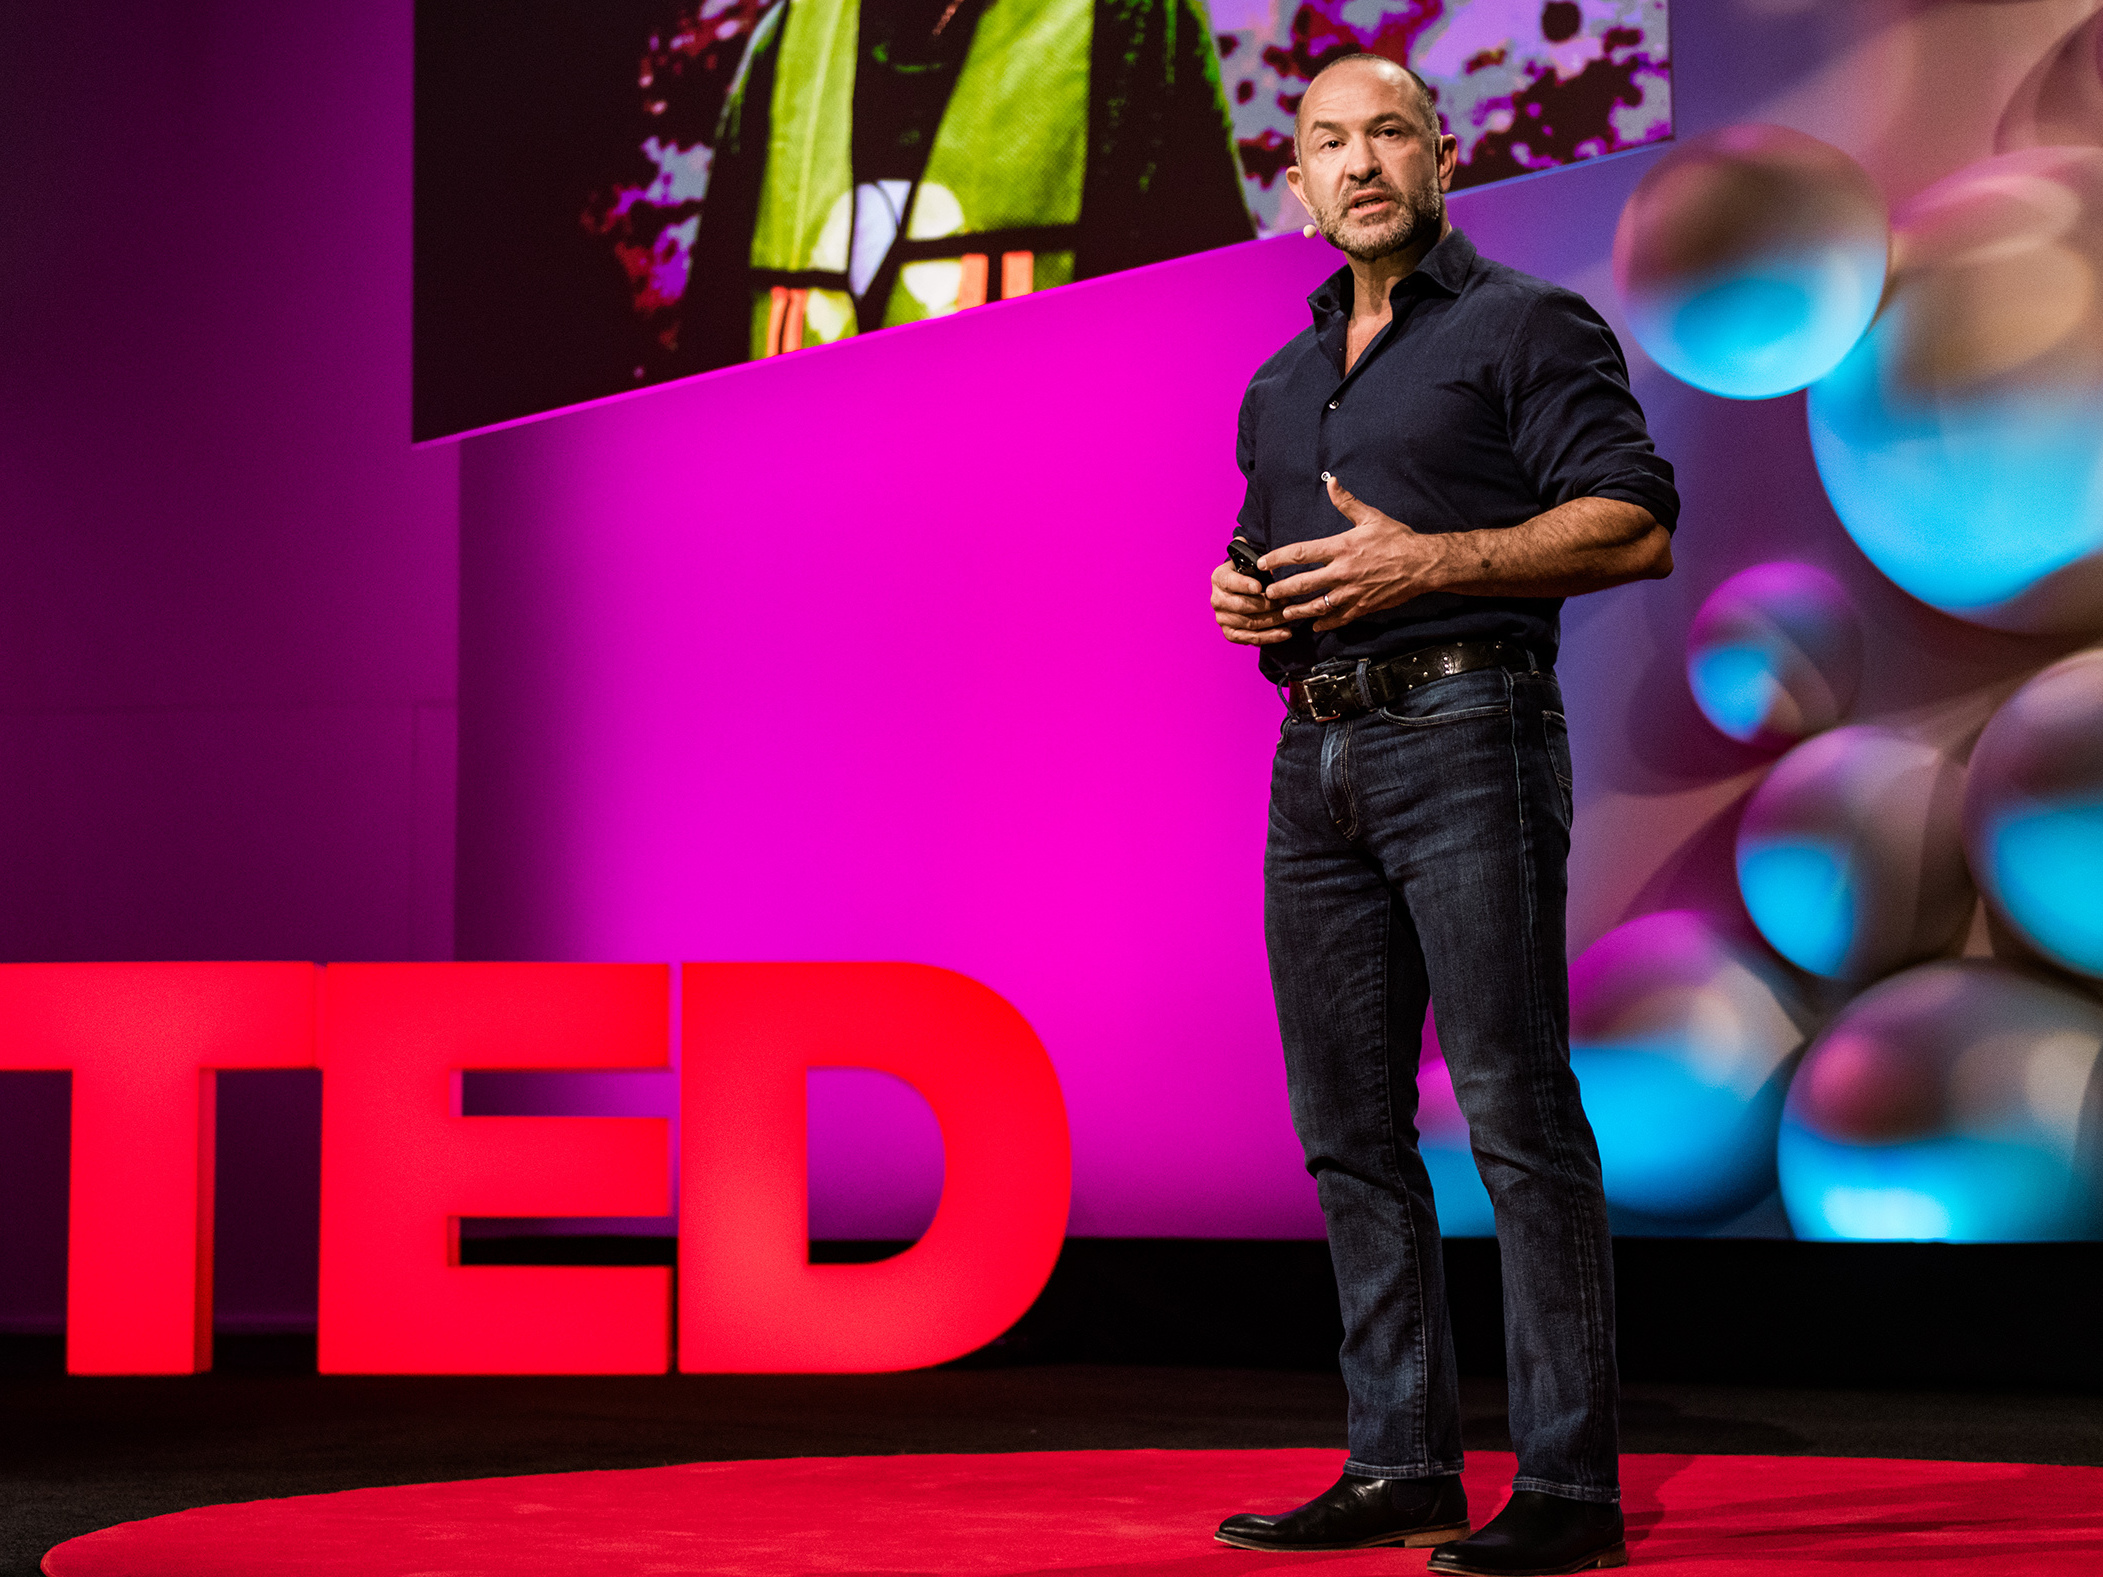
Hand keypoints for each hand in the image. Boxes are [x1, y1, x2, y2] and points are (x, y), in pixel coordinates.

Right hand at [1211, 557, 1293, 645]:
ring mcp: (1222, 619)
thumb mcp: (1249, 565)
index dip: (1244, 585)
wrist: (1241, 592)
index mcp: (1219, 578)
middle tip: (1286, 601)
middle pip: (1242, 606)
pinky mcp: (1230, 633)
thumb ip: (1256, 565)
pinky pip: (1251, 637)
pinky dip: (1270, 636)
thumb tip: (1266, 566)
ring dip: (1273, 620)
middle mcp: (1217, 600)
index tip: (1259, 587)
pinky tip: (1285, 633)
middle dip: (1268, 604)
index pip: (1230, 582)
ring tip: (1290, 615)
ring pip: (1250, 623)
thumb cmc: (1249, 575)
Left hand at [1262, 476, 1450, 631]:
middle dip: (1281, 590)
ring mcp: (1352, 592)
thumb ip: (1347, 502)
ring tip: (1284, 612)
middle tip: (1267, 593)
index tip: (1262, 563)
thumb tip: (1332, 482)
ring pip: (1316, 606)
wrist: (1423, 564)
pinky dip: (1324, 623)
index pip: (1300, 553)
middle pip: (1302, 584)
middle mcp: (1342, 572)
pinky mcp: (1362, 607)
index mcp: (1341, 548)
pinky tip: (1314, 624)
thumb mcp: (1371, 517)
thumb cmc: (1397, 539)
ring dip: (1297, 610)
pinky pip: (1338, 618)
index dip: (1277, 559)